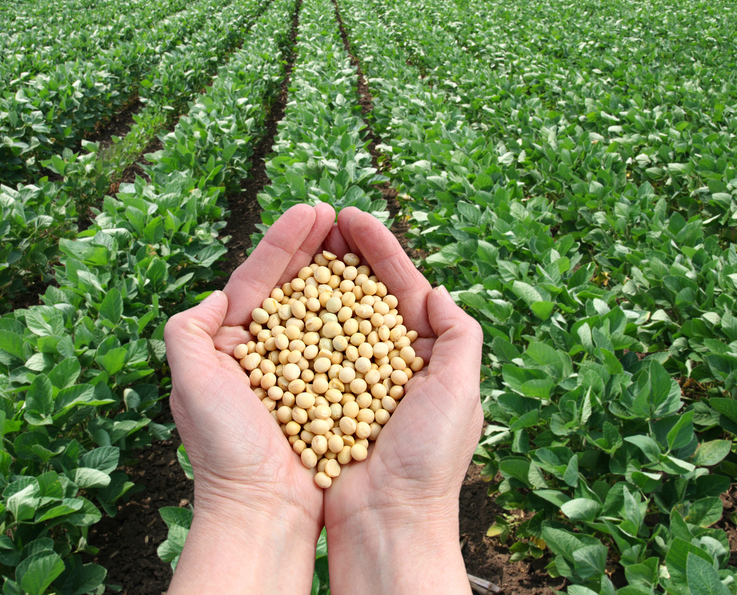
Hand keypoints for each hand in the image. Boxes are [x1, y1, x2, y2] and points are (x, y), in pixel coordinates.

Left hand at [163, 203, 335, 594]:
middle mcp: (263, 355)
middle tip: (336, 213)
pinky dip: (355, 317)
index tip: (311, 210)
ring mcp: (297, 372)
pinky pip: (342, 346)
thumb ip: (188, 331)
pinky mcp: (326, 392)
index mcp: (228, 346)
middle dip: (311, 248)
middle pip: (290, 288)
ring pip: (318, 310)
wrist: (262, 509)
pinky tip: (372, 293)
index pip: (256, 281)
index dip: (283, 243)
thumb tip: (215, 296)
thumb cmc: (223, 448)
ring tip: (356, 239)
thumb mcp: (190, 382)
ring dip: (336, 273)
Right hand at [321, 207, 483, 594]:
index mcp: (425, 355)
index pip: (401, 286)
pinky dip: (291, 322)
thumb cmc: (428, 460)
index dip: (378, 248)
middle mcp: (385, 362)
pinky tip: (276, 297)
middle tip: (318, 217)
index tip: (350, 215)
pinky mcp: (316, 397)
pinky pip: (302, 351)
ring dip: (314, 278)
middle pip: (362, 293)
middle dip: (342, 254)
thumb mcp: (460, 391)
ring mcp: (348, 378)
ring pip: (329, 316)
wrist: (386, 521)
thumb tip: (435, 289)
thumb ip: (458, 335)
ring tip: (296, 244)